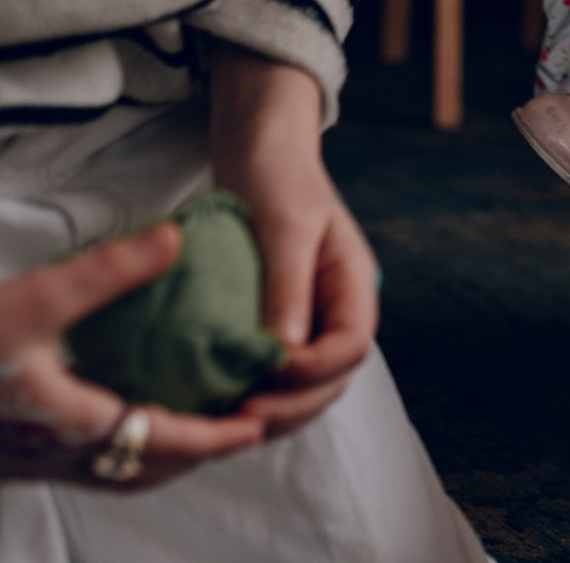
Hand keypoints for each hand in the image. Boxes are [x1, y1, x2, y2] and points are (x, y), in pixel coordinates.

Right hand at [0, 225, 266, 484]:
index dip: (217, 434)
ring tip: (200, 425)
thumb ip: (113, 269)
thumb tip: (177, 236)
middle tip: (243, 424)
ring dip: (161, 455)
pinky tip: (129, 419)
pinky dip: (123, 451)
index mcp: (69, 426)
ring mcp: (26, 465)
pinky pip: (84, 466)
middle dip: (198, 450)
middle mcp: (53, 458)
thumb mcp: (39, 295)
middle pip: (146, 470)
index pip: (163, 440)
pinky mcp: (6, 457)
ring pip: (114, 474)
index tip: (260, 424)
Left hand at [207, 47, 377, 436]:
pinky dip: (252, 390)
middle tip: (239, 418)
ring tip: (225, 420)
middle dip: (291, 404)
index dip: (312, 370)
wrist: (257, 149)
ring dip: (272, 407)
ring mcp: (307, 318)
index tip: (265, 369)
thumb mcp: (285, 224)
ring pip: (302, 385)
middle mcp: (336, 309)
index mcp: (354, 285)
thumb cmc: (278, 176)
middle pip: (330, 378)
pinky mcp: (274, 322)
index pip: (350, 346)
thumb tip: (284, 351)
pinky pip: (272, 370)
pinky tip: (216, 399)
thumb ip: (288, 286)